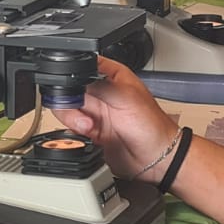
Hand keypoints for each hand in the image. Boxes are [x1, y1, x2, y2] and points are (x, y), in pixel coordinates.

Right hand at [57, 57, 180, 182]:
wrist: (154, 158)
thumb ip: (101, 86)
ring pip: (69, 107)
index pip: (86, 65)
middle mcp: (103, 93)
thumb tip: (78, 79)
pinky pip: (73, 126)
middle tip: (79, 108)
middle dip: (70, 98)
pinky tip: (88, 132)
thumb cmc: (153, 126)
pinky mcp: (93, 130)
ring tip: (87, 125)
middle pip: (71, 87)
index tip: (73, 84)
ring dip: (72, 116)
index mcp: (114, 76)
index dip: (75, 72)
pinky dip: (75, 129)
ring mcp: (97, 112)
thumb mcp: (126, 97)